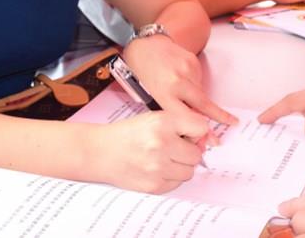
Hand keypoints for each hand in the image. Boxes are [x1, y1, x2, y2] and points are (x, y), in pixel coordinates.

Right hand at [93, 110, 209, 192]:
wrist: (99, 152)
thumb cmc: (127, 134)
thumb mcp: (153, 118)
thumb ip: (180, 124)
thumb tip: (205, 140)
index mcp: (162, 122)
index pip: (201, 128)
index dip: (196, 132)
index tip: (189, 134)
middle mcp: (161, 144)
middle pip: (196, 154)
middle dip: (188, 151)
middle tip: (172, 148)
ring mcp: (158, 167)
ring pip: (189, 171)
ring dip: (180, 166)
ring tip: (163, 159)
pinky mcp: (154, 186)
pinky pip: (176, 183)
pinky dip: (170, 177)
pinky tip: (156, 169)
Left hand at [123, 35, 236, 125]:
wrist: (145, 45)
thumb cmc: (143, 73)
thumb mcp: (150, 97)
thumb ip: (170, 112)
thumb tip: (191, 127)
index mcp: (163, 93)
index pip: (187, 116)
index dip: (201, 130)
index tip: (213, 137)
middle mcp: (178, 81)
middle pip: (204, 104)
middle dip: (219, 115)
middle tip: (232, 122)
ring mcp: (187, 70)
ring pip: (201, 92)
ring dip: (197, 98)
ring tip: (179, 89)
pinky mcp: (193, 61)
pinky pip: (199, 80)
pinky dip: (194, 84)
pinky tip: (181, 78)